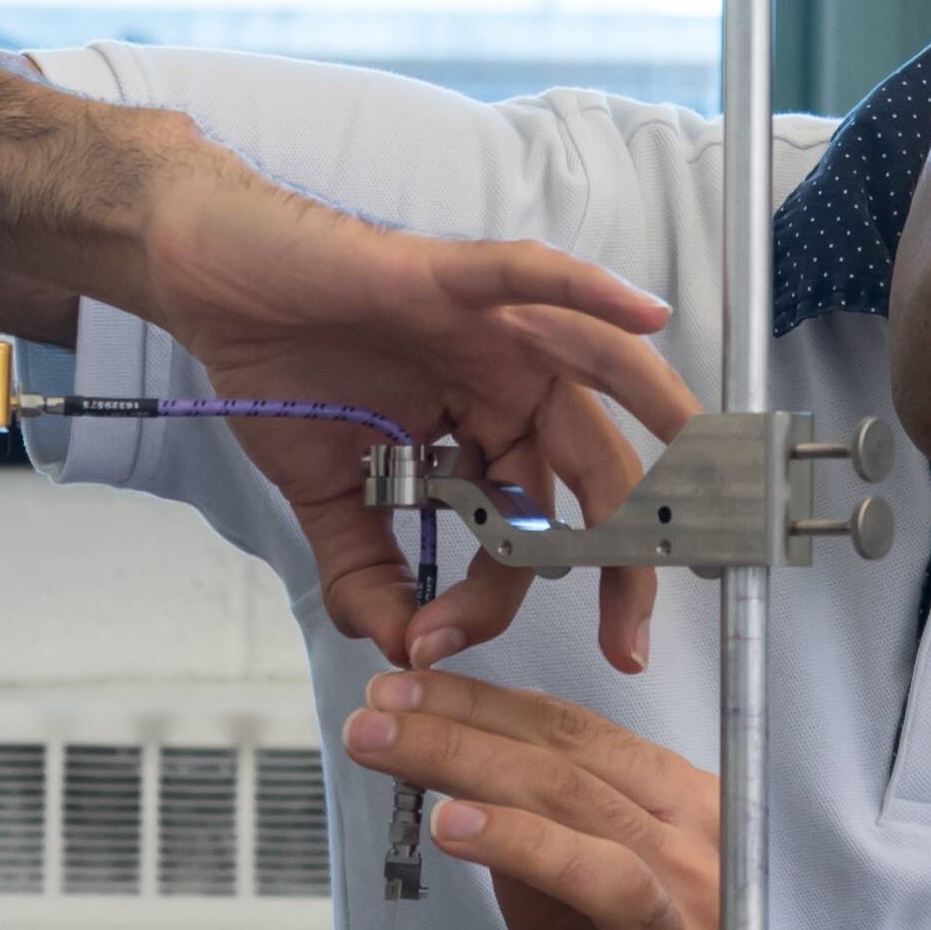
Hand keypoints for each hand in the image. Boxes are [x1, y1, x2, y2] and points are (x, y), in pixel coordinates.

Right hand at [132, 128, 690, 672]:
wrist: (216, 290)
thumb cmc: (280, 374)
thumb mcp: (328, 502)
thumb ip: (368, 577)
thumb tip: (403, 652)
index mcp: (487, 436)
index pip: (528, 533)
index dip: (493, 600)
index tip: (440, 645)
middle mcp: (507, 384)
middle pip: (595, 473)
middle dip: (623, 559)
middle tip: (627, 639)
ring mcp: (491, 330)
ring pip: (602, 373)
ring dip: (665, 418)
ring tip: (714, 474)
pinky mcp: (453, 279)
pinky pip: (534, 277)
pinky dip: (590, 291)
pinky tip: (645, 315)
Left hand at [346, 669, 721, 929]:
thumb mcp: (571, 845)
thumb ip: (526, 790)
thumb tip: (440, 719)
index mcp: (670, 802)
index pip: (569, 733)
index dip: (478, 705)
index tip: (398, 689)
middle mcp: (688, 863)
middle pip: (572, 790)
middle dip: (462, 750)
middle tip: (377, 731)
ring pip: (611, 878)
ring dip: (526, 844)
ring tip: (448, 823)